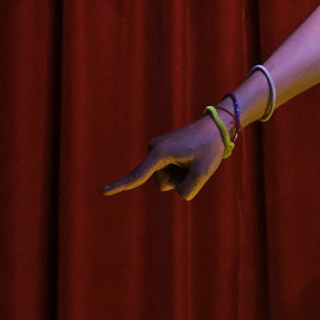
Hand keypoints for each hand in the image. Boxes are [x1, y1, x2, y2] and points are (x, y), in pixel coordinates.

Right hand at [101, 115, 226, 201]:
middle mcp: (155, 149)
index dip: (121, 186)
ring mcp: (158, 150)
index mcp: (161, 153)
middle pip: (165, 184)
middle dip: (181, 179)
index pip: (138, 175)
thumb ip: (187, 191)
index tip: (103, 192)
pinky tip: (192, 156)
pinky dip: (183, 170)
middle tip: (196, 160)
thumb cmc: (210, 147)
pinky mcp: (163, 152)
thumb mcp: (203, 173)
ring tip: (195, 157)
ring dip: (183, 174)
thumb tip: (177, 191)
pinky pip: (170, 172)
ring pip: (168, 180)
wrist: (217, 126)